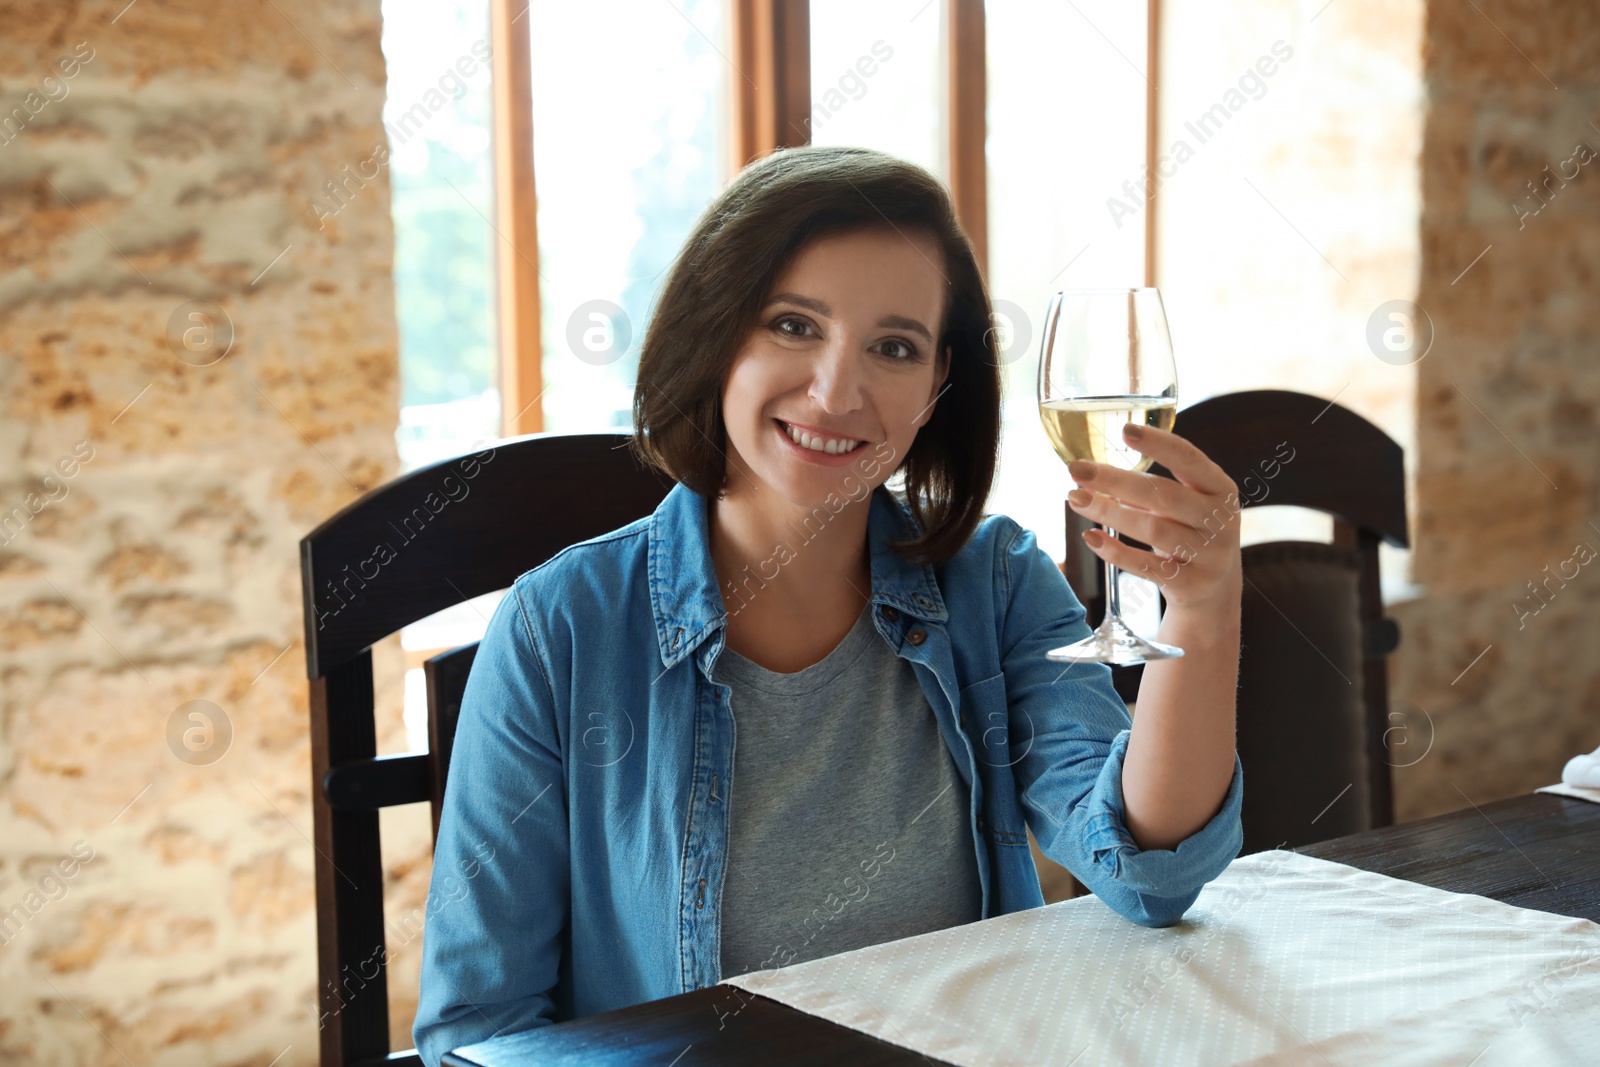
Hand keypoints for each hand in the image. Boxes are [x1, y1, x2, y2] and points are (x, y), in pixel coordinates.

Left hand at [1064, 423, 1241, 612]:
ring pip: (1153, 529)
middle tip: (1077, 469)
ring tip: (1075, 499)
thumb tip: (1092, 473)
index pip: (1189, 459)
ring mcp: (1210, 555)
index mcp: (1220, 489)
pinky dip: (1116, 551)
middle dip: (1116, 480)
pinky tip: (1091, 537)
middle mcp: (1220, 520)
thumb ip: (1151, 489)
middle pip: (1164, 495)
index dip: (1158, 443)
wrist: (1215, 591)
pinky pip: (1148, 567)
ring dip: (1109, 512)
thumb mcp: (1185, 506)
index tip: (1124, 430)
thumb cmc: (1190, 534)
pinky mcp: (1192, 585)